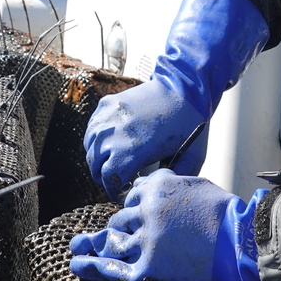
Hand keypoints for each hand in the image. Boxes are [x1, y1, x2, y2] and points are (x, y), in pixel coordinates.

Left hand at [69, 170, 273, 280]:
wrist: (242, 243)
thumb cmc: (225, 215)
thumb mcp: (194, 185)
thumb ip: (166, 184)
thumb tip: (142, 190)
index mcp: (156, 187)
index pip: (131, 198)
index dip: (135, 211)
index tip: (138, 219)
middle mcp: (146, 211)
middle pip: (119, 221)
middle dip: (118, 229)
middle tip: (110, 237)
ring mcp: (146, 240)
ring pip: (114, 242)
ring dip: (98, 245)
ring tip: (78, 248)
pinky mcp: (149, 267)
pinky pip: (114, 270)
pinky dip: (93, 269)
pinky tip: (76, 266)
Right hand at [83, 0, 268, 197]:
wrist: (184, 88)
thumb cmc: (189, 122)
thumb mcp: (191, 157)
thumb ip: (175, 177)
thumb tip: (159, 189)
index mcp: (131, 151)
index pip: (109, 180)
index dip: (114, 190)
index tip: (122, 192)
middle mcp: (114, 135)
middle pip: (95, 166)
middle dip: (105, 177)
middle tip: (117, 179)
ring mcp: (107, 118)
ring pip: (89, 148)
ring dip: (98, 158)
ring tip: (112, 162)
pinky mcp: (106, 105)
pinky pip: (91, 129)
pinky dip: (96, 139)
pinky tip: (110, 142)